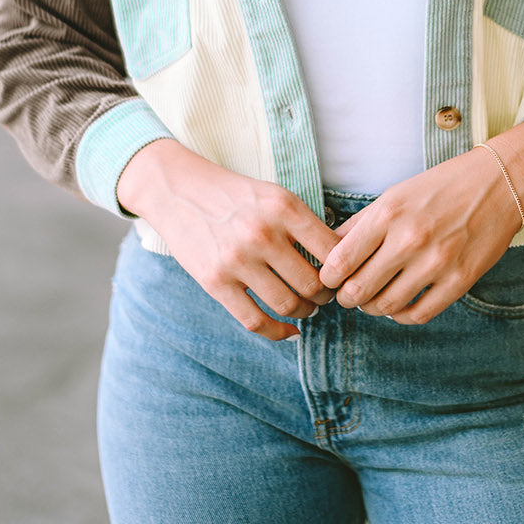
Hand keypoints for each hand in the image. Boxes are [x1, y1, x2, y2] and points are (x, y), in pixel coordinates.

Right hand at [117, 140, 339, 340]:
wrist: (179, 191)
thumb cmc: (235, 196)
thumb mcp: (274, 196)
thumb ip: (304, 224)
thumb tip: (342, 260)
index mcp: (284, 207)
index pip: (332, 251)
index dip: (344, 269)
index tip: (342, 275)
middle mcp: (263, 234)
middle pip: (313, 283)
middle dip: (326, 295)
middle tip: (326, 295)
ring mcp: (237, 260)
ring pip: (288, 305)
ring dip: (305, 313)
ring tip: (307, 308)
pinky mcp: (215, 282)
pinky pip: (255, 321)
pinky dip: (279, 333)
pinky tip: (290, 332)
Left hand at [318, 123, 523, 324]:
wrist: (499, 182)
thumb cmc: (442, 186)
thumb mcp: (395, 195)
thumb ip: (361, 224)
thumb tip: (329, 251)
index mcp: (388, 214)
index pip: (340, 262)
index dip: (328, 278)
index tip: (330, 279)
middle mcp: (410, 239)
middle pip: (359, 291)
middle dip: (347, 298)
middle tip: (348, 295)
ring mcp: (437, 262)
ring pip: (386, 306)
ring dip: (373, 307)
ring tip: (374, 299)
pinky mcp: (460, 280)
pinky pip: (419, 314)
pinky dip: (402, 316)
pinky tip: (400, 305)